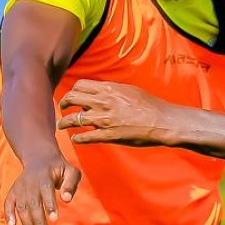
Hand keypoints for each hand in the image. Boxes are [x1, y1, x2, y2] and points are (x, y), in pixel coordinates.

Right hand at [3, 153, 81, 224]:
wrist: (39, 157)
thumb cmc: (59, 168)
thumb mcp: (71, 171)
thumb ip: (71, 184)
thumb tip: (67, 199)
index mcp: (45, 177)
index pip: (46, 191)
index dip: (49, 205)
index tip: (54, 219)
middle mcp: (31, 183)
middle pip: (33, 203)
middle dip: (38, 221)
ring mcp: (20, 187)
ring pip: (21, 206)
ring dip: (26, 223)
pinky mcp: (14, 191)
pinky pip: (9, 202)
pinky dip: (8, 213)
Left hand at [58, 80, 172, 145]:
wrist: (162, 121)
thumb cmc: (150, 105)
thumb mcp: (130, 90)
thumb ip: (113, 91)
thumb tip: (101, 92)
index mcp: (109, 89)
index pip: (80, 85)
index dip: (73, 91)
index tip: (72, 97)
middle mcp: (103, 102)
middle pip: (73, 98)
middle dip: (64, 104)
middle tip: (62, 109)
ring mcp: (105, 119)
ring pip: (74, 119)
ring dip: (64, 123)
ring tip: (61, 126)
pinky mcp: (109, 135)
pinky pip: (86, 136)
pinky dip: (77, 138)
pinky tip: (75, 139)